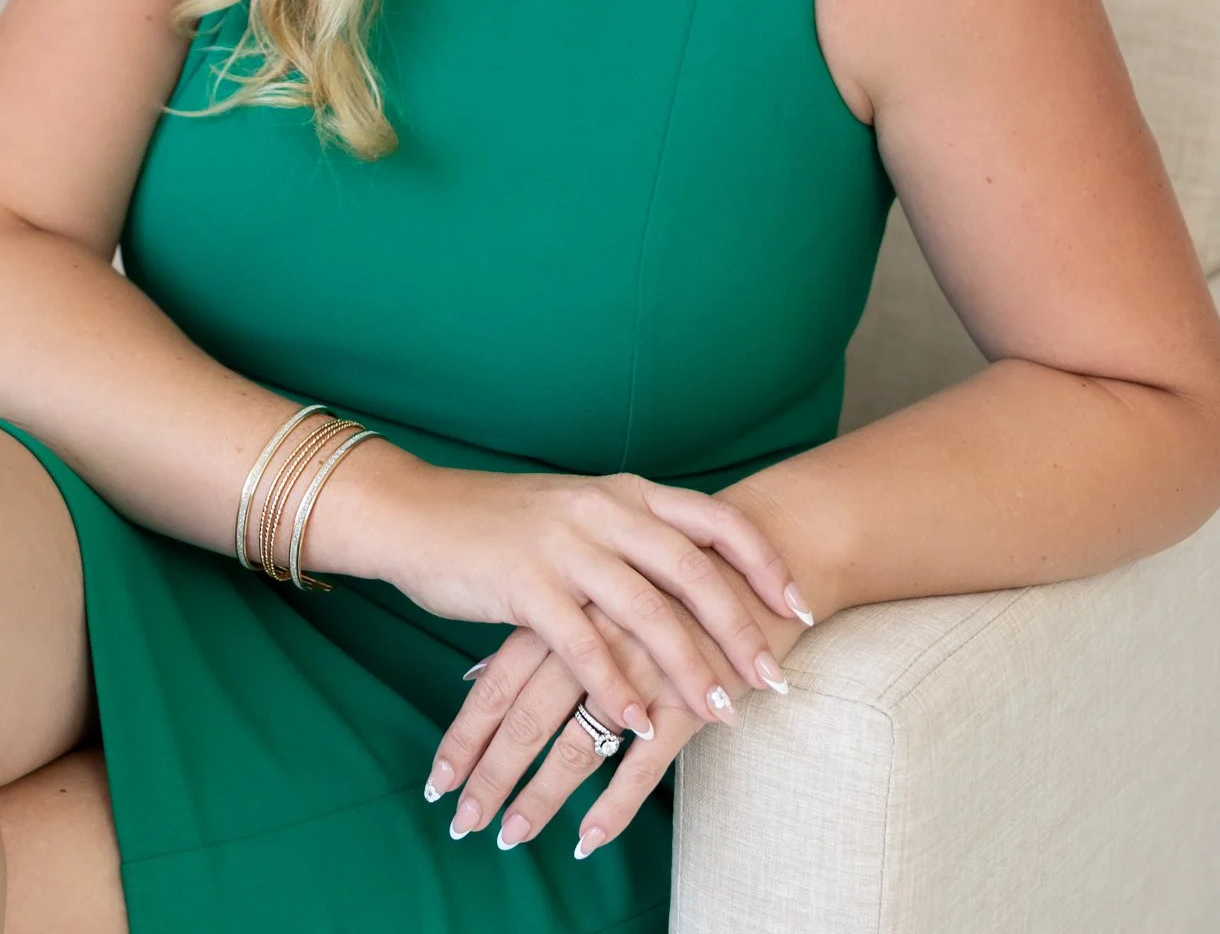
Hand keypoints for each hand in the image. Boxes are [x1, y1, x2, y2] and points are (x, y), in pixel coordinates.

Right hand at [372, 461, 800, 735]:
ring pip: (647, 612)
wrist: (418, 513)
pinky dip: (616, 687)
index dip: (763, 563)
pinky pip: (584, 644)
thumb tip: (693, 573)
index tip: (801, 606)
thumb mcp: (580, 512)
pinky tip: (637, 725)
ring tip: (723, 713)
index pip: (714, 520)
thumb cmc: (503, 522)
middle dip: (741, 629)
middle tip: (776, 678)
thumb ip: (632, 535)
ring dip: (689, 668)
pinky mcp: (524, 585)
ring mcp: (564, 546)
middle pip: (693, 571)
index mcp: (623, 493)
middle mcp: (603, 511)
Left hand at [425, 553, 806, 854]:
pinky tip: (588, 839)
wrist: (768, 545)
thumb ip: (543, 625)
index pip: (500, 680)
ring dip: (540, 800)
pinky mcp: (688, 697)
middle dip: (491, 776)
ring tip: (510, 837)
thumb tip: (480, 670)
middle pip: (528, 717)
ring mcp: (641, 666)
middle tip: (464, 824)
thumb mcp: (601, 581)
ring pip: (576, 746)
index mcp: (568, 601)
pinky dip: (613, 808)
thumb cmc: (670, 568)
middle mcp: (596, 634)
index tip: (438, 784)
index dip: (467, 734)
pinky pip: (643, 765)